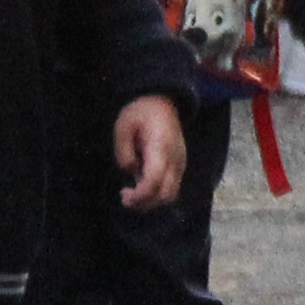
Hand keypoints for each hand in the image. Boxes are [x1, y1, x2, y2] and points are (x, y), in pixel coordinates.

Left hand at [112, 94, 188, 208]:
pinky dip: (158, 195)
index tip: (124, 195)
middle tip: (126, 198)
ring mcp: (181, 163)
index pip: (155, 180)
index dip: (140, 195)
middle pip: (166, 194)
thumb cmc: (140, 112)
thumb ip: (123, 151)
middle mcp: (175, 159)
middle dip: (145, 203)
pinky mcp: (180, 166)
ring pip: (171, 195)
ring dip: (152, 202)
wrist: (163, 102)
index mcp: (161, 147)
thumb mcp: (123, 126)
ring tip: (133, 194)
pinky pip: (172, 189)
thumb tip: (129, 171)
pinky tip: (143, 186)